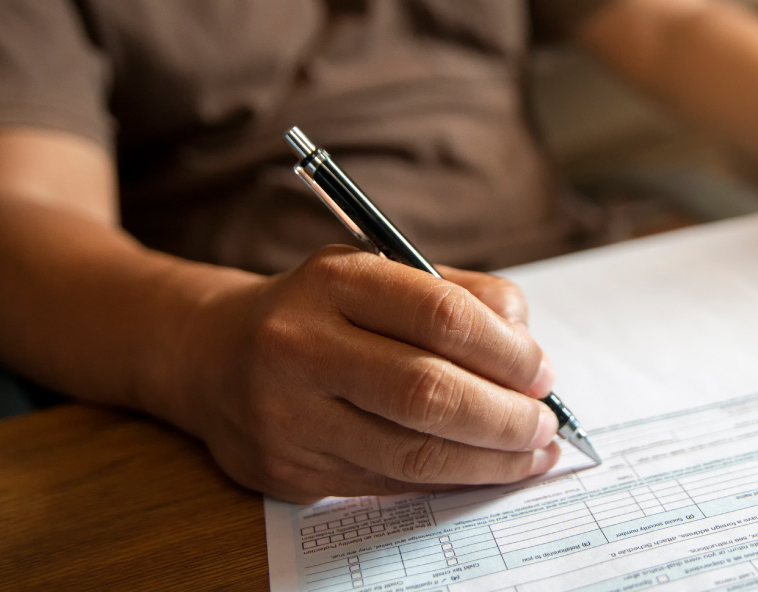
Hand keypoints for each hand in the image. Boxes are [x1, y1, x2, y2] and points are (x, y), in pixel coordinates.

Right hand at [163, 246, 561, 502]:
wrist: (212, 355)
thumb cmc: (322, 309)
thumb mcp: (382, 272)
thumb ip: (461, 297)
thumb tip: (529, 352)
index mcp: (333, 280)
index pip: (441, 316)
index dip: (506, 351)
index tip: (542, 372)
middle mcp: (300, 345)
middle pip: (428, 392)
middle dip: (504, 416)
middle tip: (545, 423)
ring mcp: (287, 415)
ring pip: (411, 453)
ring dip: (488, 461)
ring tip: (530, 454)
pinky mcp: (286, 470)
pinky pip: (388, 485)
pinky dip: (446, 480)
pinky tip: (480, 470)